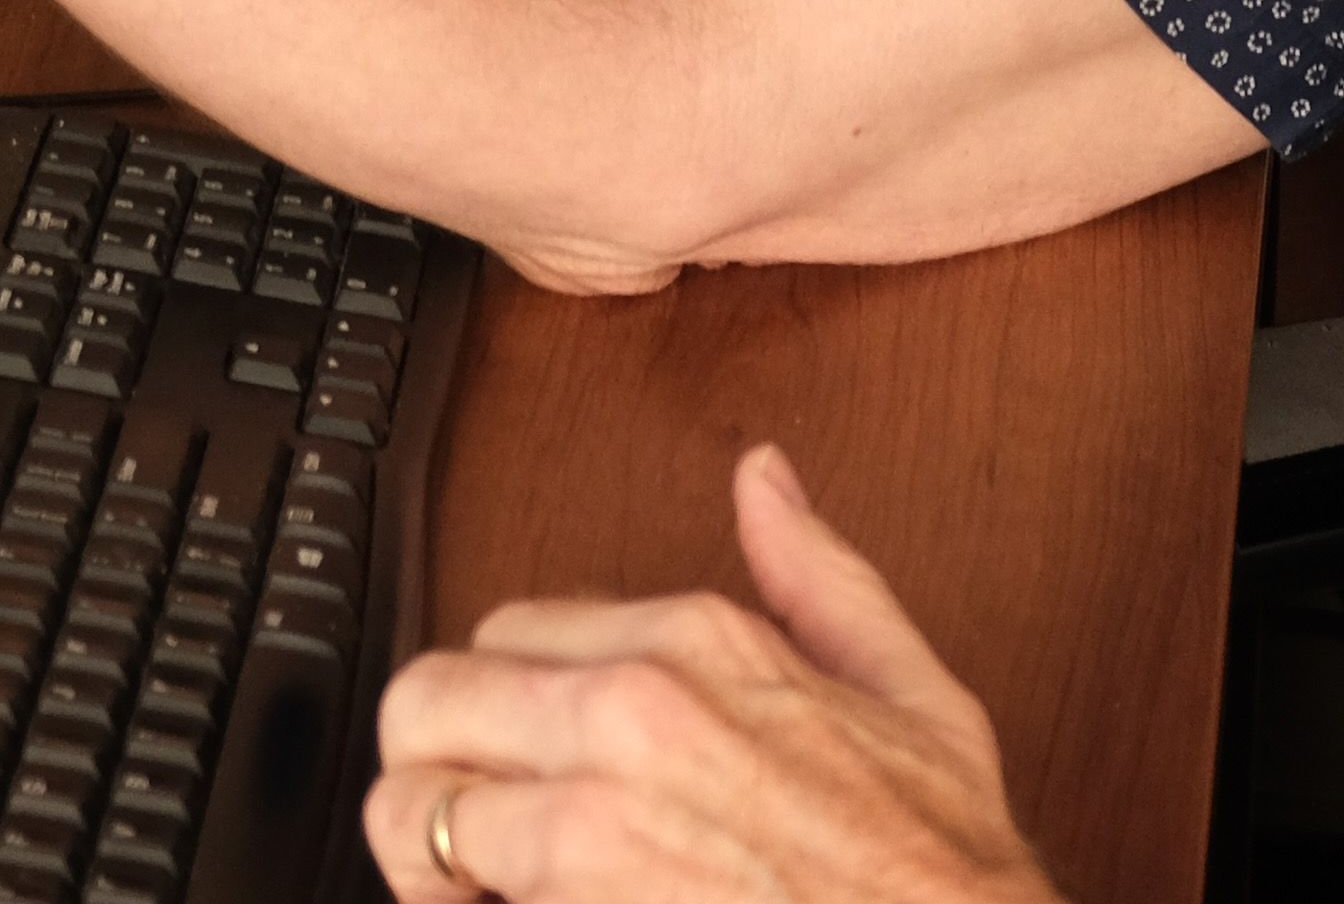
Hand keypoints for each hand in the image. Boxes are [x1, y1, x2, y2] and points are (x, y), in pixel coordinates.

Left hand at [368, 444, 1051, 903]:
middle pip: (423, 702)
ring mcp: (585, 830)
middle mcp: (625, 718)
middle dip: (437, 763)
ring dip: (436, 857)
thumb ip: (820, 576)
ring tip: (488, 888)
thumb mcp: (909, 693)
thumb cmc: (935, 867)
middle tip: (478, 818)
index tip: (538, 747)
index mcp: (695, 645)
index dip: (511, 698)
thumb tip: (766, 481)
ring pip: (408, 814)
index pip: (503, 629)